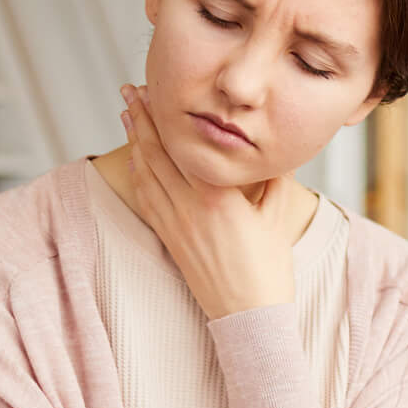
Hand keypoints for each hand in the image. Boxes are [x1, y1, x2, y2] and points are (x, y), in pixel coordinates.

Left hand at [119, 83, 295, 320]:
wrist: (249, 317)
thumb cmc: (269, 272)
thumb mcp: (279, 219)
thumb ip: (275, 182)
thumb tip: (276, 154)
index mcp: (217, 197)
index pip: (184, 145)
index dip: (166, 116)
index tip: (157, 90)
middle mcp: (189, 207)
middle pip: (156, 153)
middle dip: (141, 119)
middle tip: (130, 91)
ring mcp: (175, 224)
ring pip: (146, 173)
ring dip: (134, 141)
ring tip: (127, 115)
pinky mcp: (170, 240)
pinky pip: (147, 199)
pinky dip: (138, 175)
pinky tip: (135, 161)